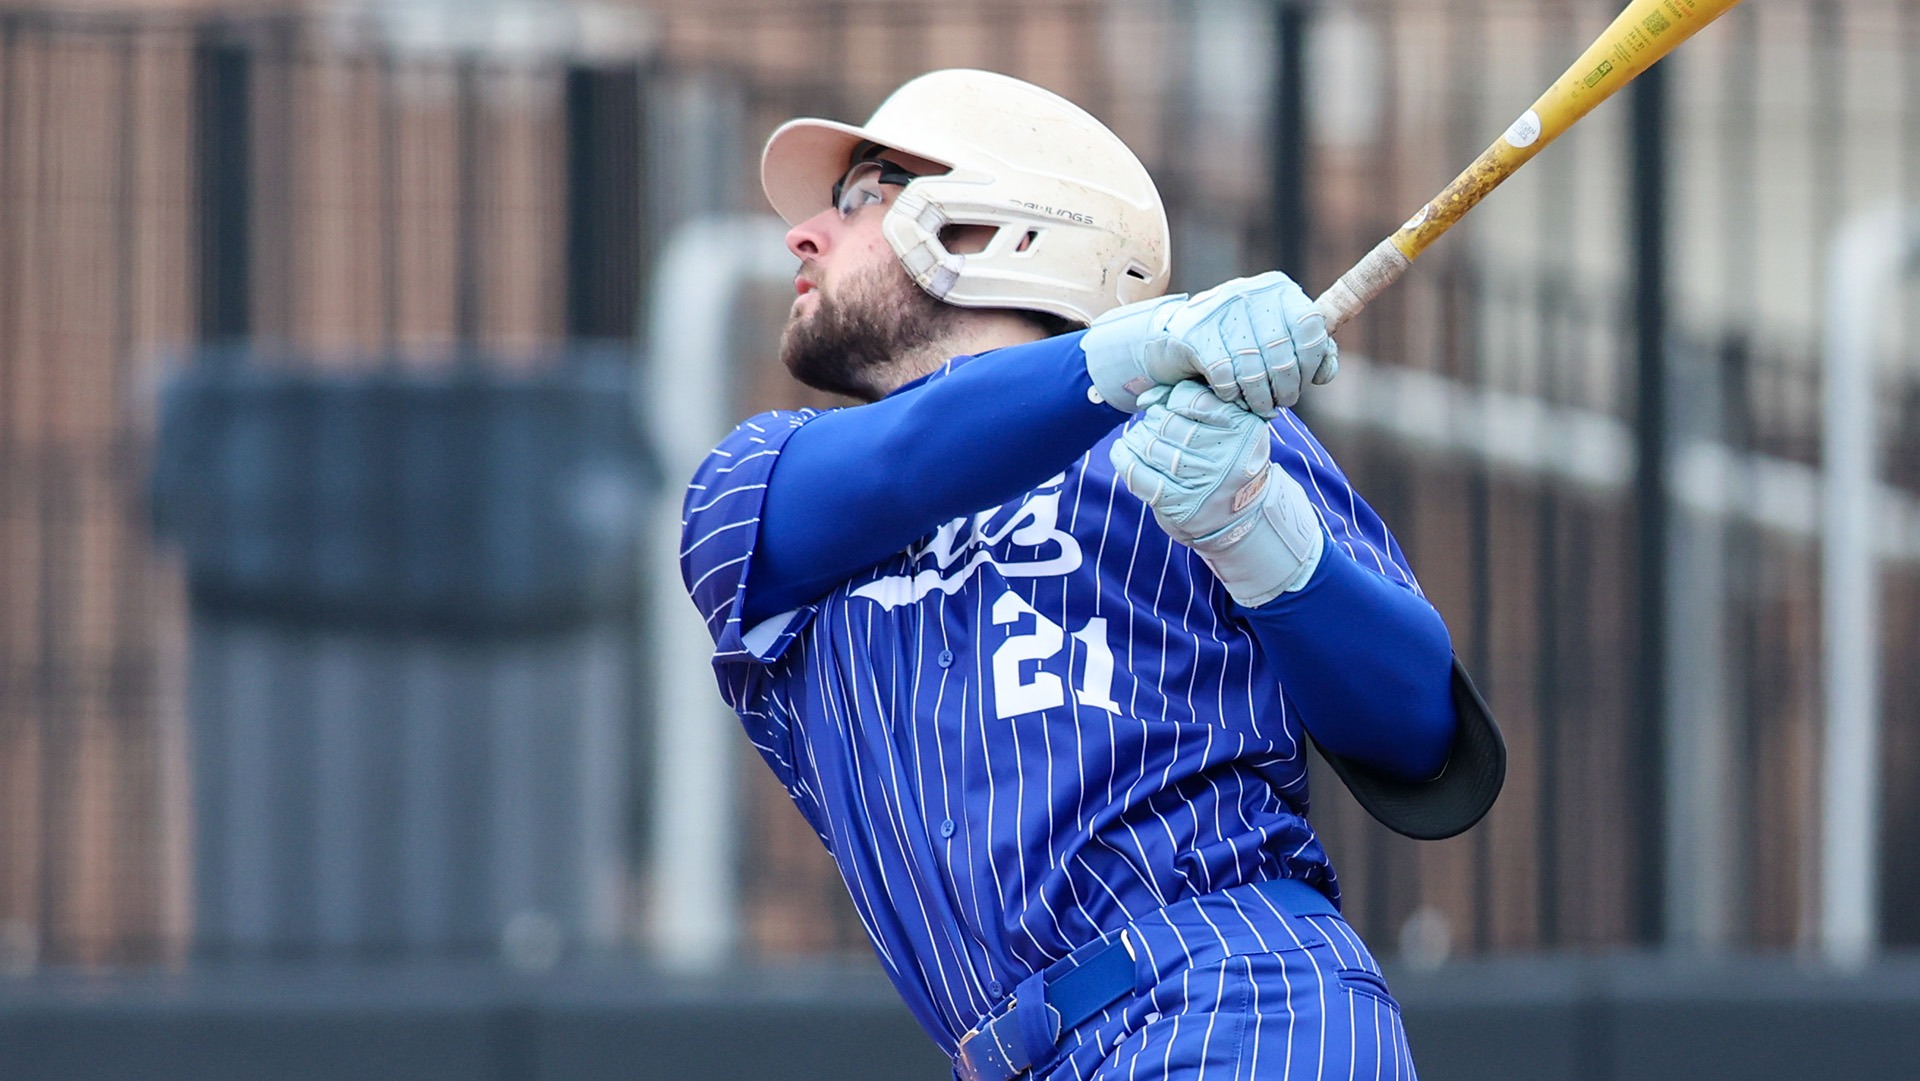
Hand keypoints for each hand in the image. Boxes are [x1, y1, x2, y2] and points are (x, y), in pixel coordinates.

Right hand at [1082, 271, 1336, 416]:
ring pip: (1254, 368)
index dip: (1312, 360)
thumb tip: (1324, 374)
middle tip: (1281, 402)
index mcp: (1278, 289)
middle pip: (1282, 352)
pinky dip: (1232, 393)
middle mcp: (1250, 292)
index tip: (1305, 380)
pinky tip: (1231, 395)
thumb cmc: (1235, 343)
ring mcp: (1219, 310)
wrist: (1175, 339)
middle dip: (1286, 387)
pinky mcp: (1195, 334)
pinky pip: (1225, 375)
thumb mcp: (1275, 340)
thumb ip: (1309, 352)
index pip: (1310, 325)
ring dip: (1260, 397)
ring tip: (1261, 406)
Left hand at [1109, 380, 1324, 606]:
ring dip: (1137, 438)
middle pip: (1168, 423)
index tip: (1168, 406)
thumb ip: (1194, 402)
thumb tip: (1146, 398)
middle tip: (1153, 424)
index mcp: (1244, 429)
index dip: (1172, 399)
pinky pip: (1139, 475)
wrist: (1239, 517)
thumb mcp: (1229, 427)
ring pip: (1151, 447)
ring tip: (1138, 438)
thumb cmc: (1226, 461)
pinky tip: (1122, 450)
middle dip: (1154, 420)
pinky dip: (1124, 459)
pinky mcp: (1180, 506)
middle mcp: (1226, 456)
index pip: (1193, 400)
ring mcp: (1203, 483)